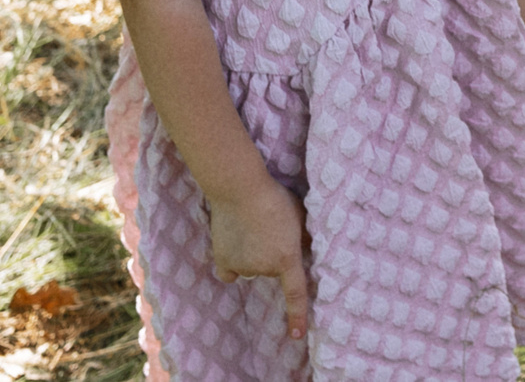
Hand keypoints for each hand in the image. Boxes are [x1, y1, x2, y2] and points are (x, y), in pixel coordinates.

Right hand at [207, 176, 312, 338]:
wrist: (240, 189)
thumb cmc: (275, 198)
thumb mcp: (299, 216)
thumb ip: (300, 238)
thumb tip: (302, 249)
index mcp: (286, 258)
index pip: (295, 294)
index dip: (297, 316)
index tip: (297, 335)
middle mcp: (263, 268)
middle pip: (269, 270)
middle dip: (270, 255)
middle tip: (268, 229)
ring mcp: (241, 267)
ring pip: (249, 268)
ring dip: (251, 256)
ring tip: (251, 229)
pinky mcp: (222, 260)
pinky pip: (229, 271)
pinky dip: (232, 262)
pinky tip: (233, 244)